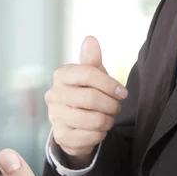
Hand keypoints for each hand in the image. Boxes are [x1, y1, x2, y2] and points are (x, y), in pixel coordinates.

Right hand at [45, 36, 127, 166]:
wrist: (74, 125)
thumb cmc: (86, 94)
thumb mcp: (92, 76)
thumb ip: (92, 60)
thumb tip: (90, 39)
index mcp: (61, 75)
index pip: (88, 73)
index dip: (110, 84)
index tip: (123, 93)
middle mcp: (53, 94)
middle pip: (91, 98)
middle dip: (111, 105)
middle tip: (116, 108)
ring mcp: (54, 116)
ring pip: (93, 119)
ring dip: (108, 121)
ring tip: (107, 118)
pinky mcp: (61, 136)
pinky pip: (91, 136)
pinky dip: (100, 135)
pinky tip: (97, 130)